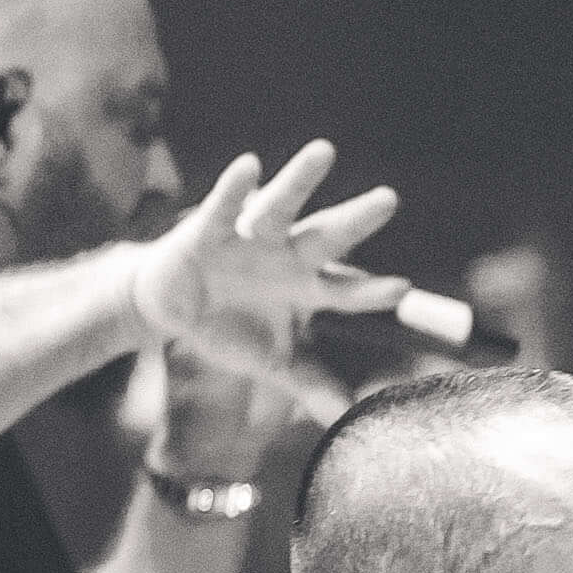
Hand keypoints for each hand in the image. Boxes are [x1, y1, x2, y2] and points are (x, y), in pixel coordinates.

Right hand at [118, 145, 408, 386]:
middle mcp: (286, 256)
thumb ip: (312, 385)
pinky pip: (223, 207)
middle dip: (356, 220)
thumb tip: (348, 420)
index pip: (347, 291)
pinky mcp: (209, 229)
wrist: (170, 309)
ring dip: (300, 180)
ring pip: (281, 206)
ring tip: (323, 152)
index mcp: (307, 288)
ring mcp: (250, 239)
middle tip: (389, 199)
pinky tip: (250, 167)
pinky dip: (234, 189)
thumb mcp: (274, 363)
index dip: (371, 292)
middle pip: (327, 236)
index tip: (401, 290)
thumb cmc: (232, 327)